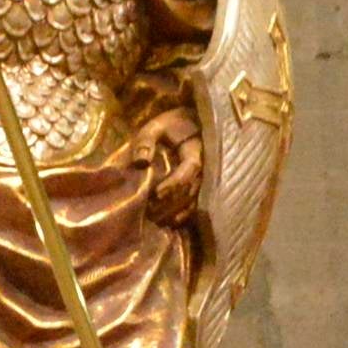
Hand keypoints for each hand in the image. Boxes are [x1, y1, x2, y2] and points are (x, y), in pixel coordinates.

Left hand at [132, 108, 203, 223]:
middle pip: (190, 191)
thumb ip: (146, 141)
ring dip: (176, 212)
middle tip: (150, 212)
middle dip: (171, 203)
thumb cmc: (173, 125)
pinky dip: (184, 216)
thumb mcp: (157, 126)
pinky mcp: (204, 188)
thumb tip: (140, 163)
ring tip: (156, 219)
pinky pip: (197, 206)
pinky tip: (169, 222)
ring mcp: (207, 180)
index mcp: (196, 151)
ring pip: (194, 201)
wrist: (196, 125)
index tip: (156, 193)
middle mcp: (206, 168)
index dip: (174, 183)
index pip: (189, 169)